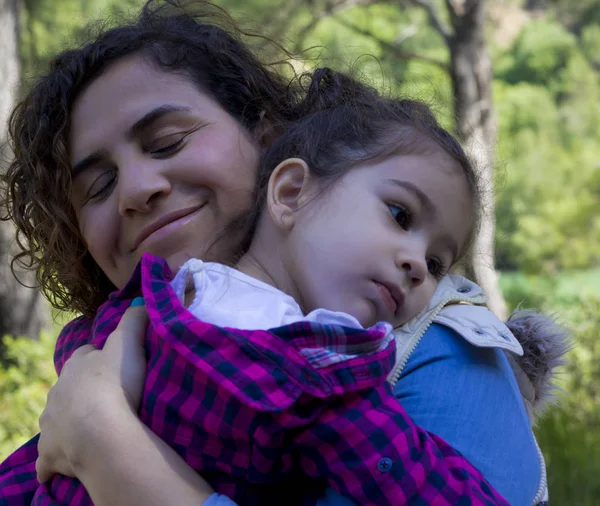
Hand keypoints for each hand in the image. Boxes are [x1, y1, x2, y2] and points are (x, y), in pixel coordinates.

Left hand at [36, 305, 148, 482]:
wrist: (99, 431)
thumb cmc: (115, 385)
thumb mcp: (129, 345)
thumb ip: (135, 321)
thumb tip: (141, 300)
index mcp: (76, 365)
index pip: (86, 355)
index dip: (99, 359)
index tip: (115, 367)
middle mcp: (57, 391)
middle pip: (69, 387)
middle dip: (82, 391)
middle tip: (107, 399)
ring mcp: (51, 422)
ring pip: (56, 417)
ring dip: (69, 420)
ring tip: (92, 428)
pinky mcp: (50, 452)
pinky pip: (48, 457)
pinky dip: (54, 459)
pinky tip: (64, 462)